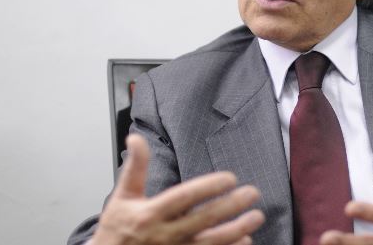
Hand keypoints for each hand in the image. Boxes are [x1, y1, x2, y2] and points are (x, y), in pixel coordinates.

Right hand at [91, 134, 264, 244]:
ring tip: (255, 217)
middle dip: (230, 206)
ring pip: (209, 242)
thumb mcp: (122, 196)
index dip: (208, 187)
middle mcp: (164, 234)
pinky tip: (245, 241)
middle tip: (252, 193)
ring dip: (235, 230)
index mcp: (150, 214)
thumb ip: (135, 167)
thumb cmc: (116, 230)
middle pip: (203, 220)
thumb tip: (136, 137)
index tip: (230, 178)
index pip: (184, 198)